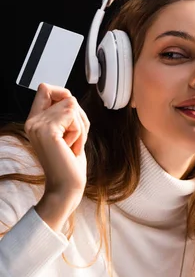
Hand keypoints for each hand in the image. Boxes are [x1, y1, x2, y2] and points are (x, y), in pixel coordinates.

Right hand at [24, 83, 89, 229]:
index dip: (64, 95)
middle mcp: (32, 121)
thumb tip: (69, 97)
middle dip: (79, 116)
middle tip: (74, 139)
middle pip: (65, 96)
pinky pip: (72, 115)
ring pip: (72, 105)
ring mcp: (37, 125)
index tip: (71, 116)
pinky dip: (79, 131)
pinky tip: (71, 147)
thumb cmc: (69, 165)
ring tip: (72, 145)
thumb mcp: (67, 134)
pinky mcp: (47, 130)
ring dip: (80, 126)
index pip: (45, 88)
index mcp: (34, 121)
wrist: (66, 188)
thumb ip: (64, 115)